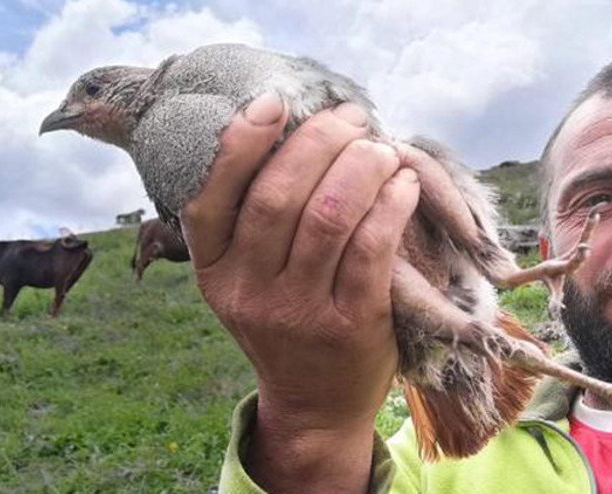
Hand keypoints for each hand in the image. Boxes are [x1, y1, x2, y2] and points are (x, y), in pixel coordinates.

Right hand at [180, 93, 419, 492]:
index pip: (208, 199)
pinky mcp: (350, 325)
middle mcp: (248, 291)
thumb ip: (253, 224)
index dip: (239, 143)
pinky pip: (371, 249)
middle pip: (278, 196)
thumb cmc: (285, 324)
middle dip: (320, 142)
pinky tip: (403, 185)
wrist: (313, 405)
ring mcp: (298, 312)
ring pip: (328, 216)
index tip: (274, 102)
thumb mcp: (247, 282)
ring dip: (361, 167)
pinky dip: (391, 205)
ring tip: (381, 148)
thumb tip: (296, 135)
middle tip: (352, 118)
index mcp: (214, 271)